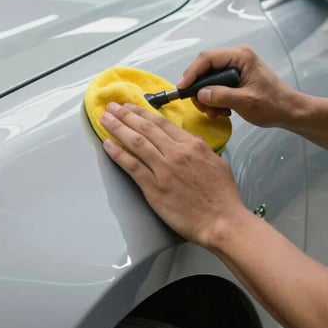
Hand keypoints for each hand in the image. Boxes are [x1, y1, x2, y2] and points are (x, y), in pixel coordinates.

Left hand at [100, 102, 244, 246]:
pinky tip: (107, 145)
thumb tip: (191, 140)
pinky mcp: (154, 188)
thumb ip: (201, 149)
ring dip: (118, 128)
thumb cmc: (223, 196)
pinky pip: (132, 166)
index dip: (143, 113)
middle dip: (126, 115)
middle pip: (146, 128)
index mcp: (192, 145)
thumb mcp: (217, 162)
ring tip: (105, 118)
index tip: (130, 106)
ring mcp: (163, 169)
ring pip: (136, 142)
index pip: (162, 123)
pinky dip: (118, 154)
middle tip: (111, 107)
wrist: (221, 221)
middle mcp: (176, 152)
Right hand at [177, 45, 301, 127]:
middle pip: (205, 68)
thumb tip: (200, 94)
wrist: (289, 111)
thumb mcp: (246, 102)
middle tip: (201, 107)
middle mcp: (236, 57)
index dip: (191, 73)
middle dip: (199, 89)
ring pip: (208, 79)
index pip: (207, 59)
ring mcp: (235, 67)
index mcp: (240, 56)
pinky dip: (214, 99)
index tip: (182, 89)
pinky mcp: (235, 77)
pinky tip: (221, 111)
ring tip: (214, 112)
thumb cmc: (273, 105)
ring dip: (207, 97)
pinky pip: (216, 85)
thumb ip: (222, 96)